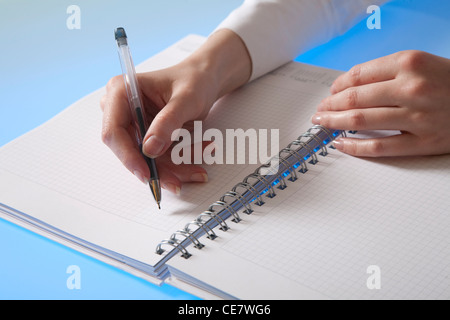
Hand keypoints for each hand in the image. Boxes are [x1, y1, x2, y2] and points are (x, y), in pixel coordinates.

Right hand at [100, 29, 250, 192]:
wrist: (205, 79)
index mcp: (121, 91)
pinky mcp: (147, 136)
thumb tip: (149, 149)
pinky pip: (158, 157)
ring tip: (198, 170)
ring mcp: (134, 124)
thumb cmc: (194, 80)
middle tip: (178, 181)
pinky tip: (197, 158)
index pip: (114, 130)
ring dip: (173, 168)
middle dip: (157, 167)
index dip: (128, 156)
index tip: (147, 174)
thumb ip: (168, 122)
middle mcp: (122, 109)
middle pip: (130, 149)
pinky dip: (178, 162)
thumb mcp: (186, 99)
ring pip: (147, 158)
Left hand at [311, 50, 449, 156]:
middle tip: (319, 111)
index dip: (336, 86)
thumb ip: (386, 73)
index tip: (329, 92)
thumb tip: (349, 87)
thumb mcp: (421, 64)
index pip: (357, 75)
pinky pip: (379, 146)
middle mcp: (412, 88)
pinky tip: (340, 144)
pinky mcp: (424, 142)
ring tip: (322, 124)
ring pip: (361, 121)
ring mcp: (418, 116)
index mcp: (410, 63)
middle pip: (354, 98)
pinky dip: (354, 146)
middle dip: (329, 105)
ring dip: (334, 123)